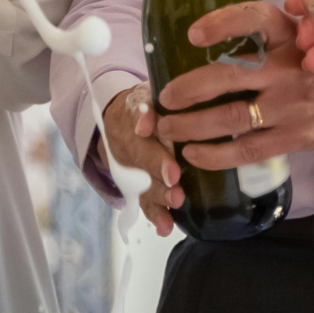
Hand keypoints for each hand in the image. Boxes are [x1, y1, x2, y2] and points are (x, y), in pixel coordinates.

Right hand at [101, 86, 181, 235]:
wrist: (118, 121)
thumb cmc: (151, 104)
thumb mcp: (152, 91)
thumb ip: (166, 94)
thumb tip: (196, 85)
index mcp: (137, 111)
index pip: (139, 114)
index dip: (144, 122)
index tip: (148, 130)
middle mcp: (132, 140)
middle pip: (142, 153)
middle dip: (156, 166)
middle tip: (174, 178)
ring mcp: (133, 165)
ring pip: (143, 179)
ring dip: (158, 193)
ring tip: (175, 201)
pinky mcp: (136, 184)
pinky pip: (144, 200)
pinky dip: (154, 214)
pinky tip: (165, 227)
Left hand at [153, 2, 313, 169]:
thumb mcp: (305, 35)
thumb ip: (267, 34)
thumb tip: (204, 36)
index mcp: (289, 34)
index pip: (254, 19)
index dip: (221, 24)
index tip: (192, 34)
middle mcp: (289, 67)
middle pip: (228, 76)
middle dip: (187, 89)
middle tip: (164, 98)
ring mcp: (291, 106)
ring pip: (229, 118)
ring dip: (190, 126)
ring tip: (167, 128)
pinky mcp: (293, 138)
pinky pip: (246, 150)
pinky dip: (214, 155)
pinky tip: (192, 154)